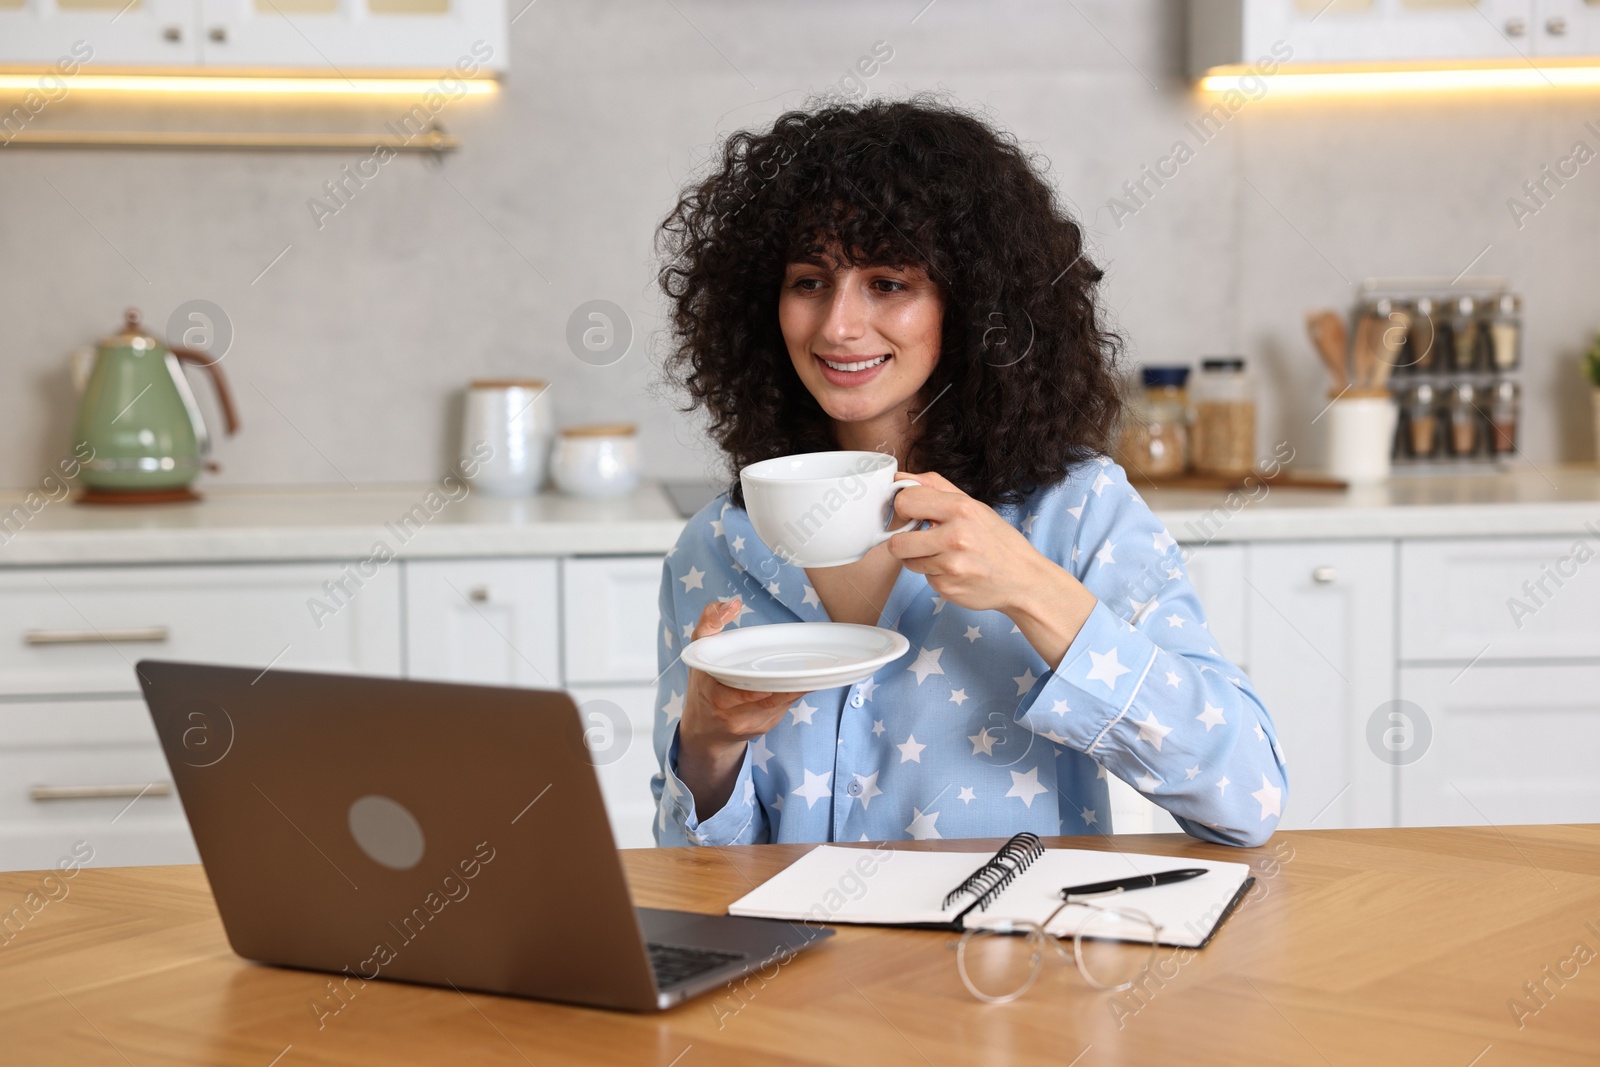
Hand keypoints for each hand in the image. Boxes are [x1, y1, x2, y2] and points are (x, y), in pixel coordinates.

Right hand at [676, 599, 806, 814]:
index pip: (734, 694)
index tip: (774, 679)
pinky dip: (793, 694)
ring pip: (778, 705)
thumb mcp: (698, 653)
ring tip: (814, 671)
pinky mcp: (763, 728)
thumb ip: (710, 623)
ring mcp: (748, 724)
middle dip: (786, 686)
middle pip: (765, 700)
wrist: (705, 729)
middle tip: (808, 669)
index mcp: (712, 694)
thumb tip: (732, 603)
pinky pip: (782, 710)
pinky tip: (805, 681)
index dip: (756, 690)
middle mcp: (730, 713)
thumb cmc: (704, 685)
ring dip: (796, 689)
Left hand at [886, 470, 1097, 666]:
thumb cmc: (997, 540)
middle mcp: (955, 537)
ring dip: (919, 558)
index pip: (905, 500)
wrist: (1023, 579)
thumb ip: (936, 487)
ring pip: (907, 561)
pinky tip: (954, 570)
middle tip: (921, 538)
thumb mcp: (974, 505)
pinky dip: (935, 574)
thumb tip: (900, 478)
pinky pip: (923, 577)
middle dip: (904, 540)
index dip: (904, 508)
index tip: (911, 514)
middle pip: (897, 542)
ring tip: (943, 555)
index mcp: (960, 508)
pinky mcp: (947, 587)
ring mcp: (950, 566)